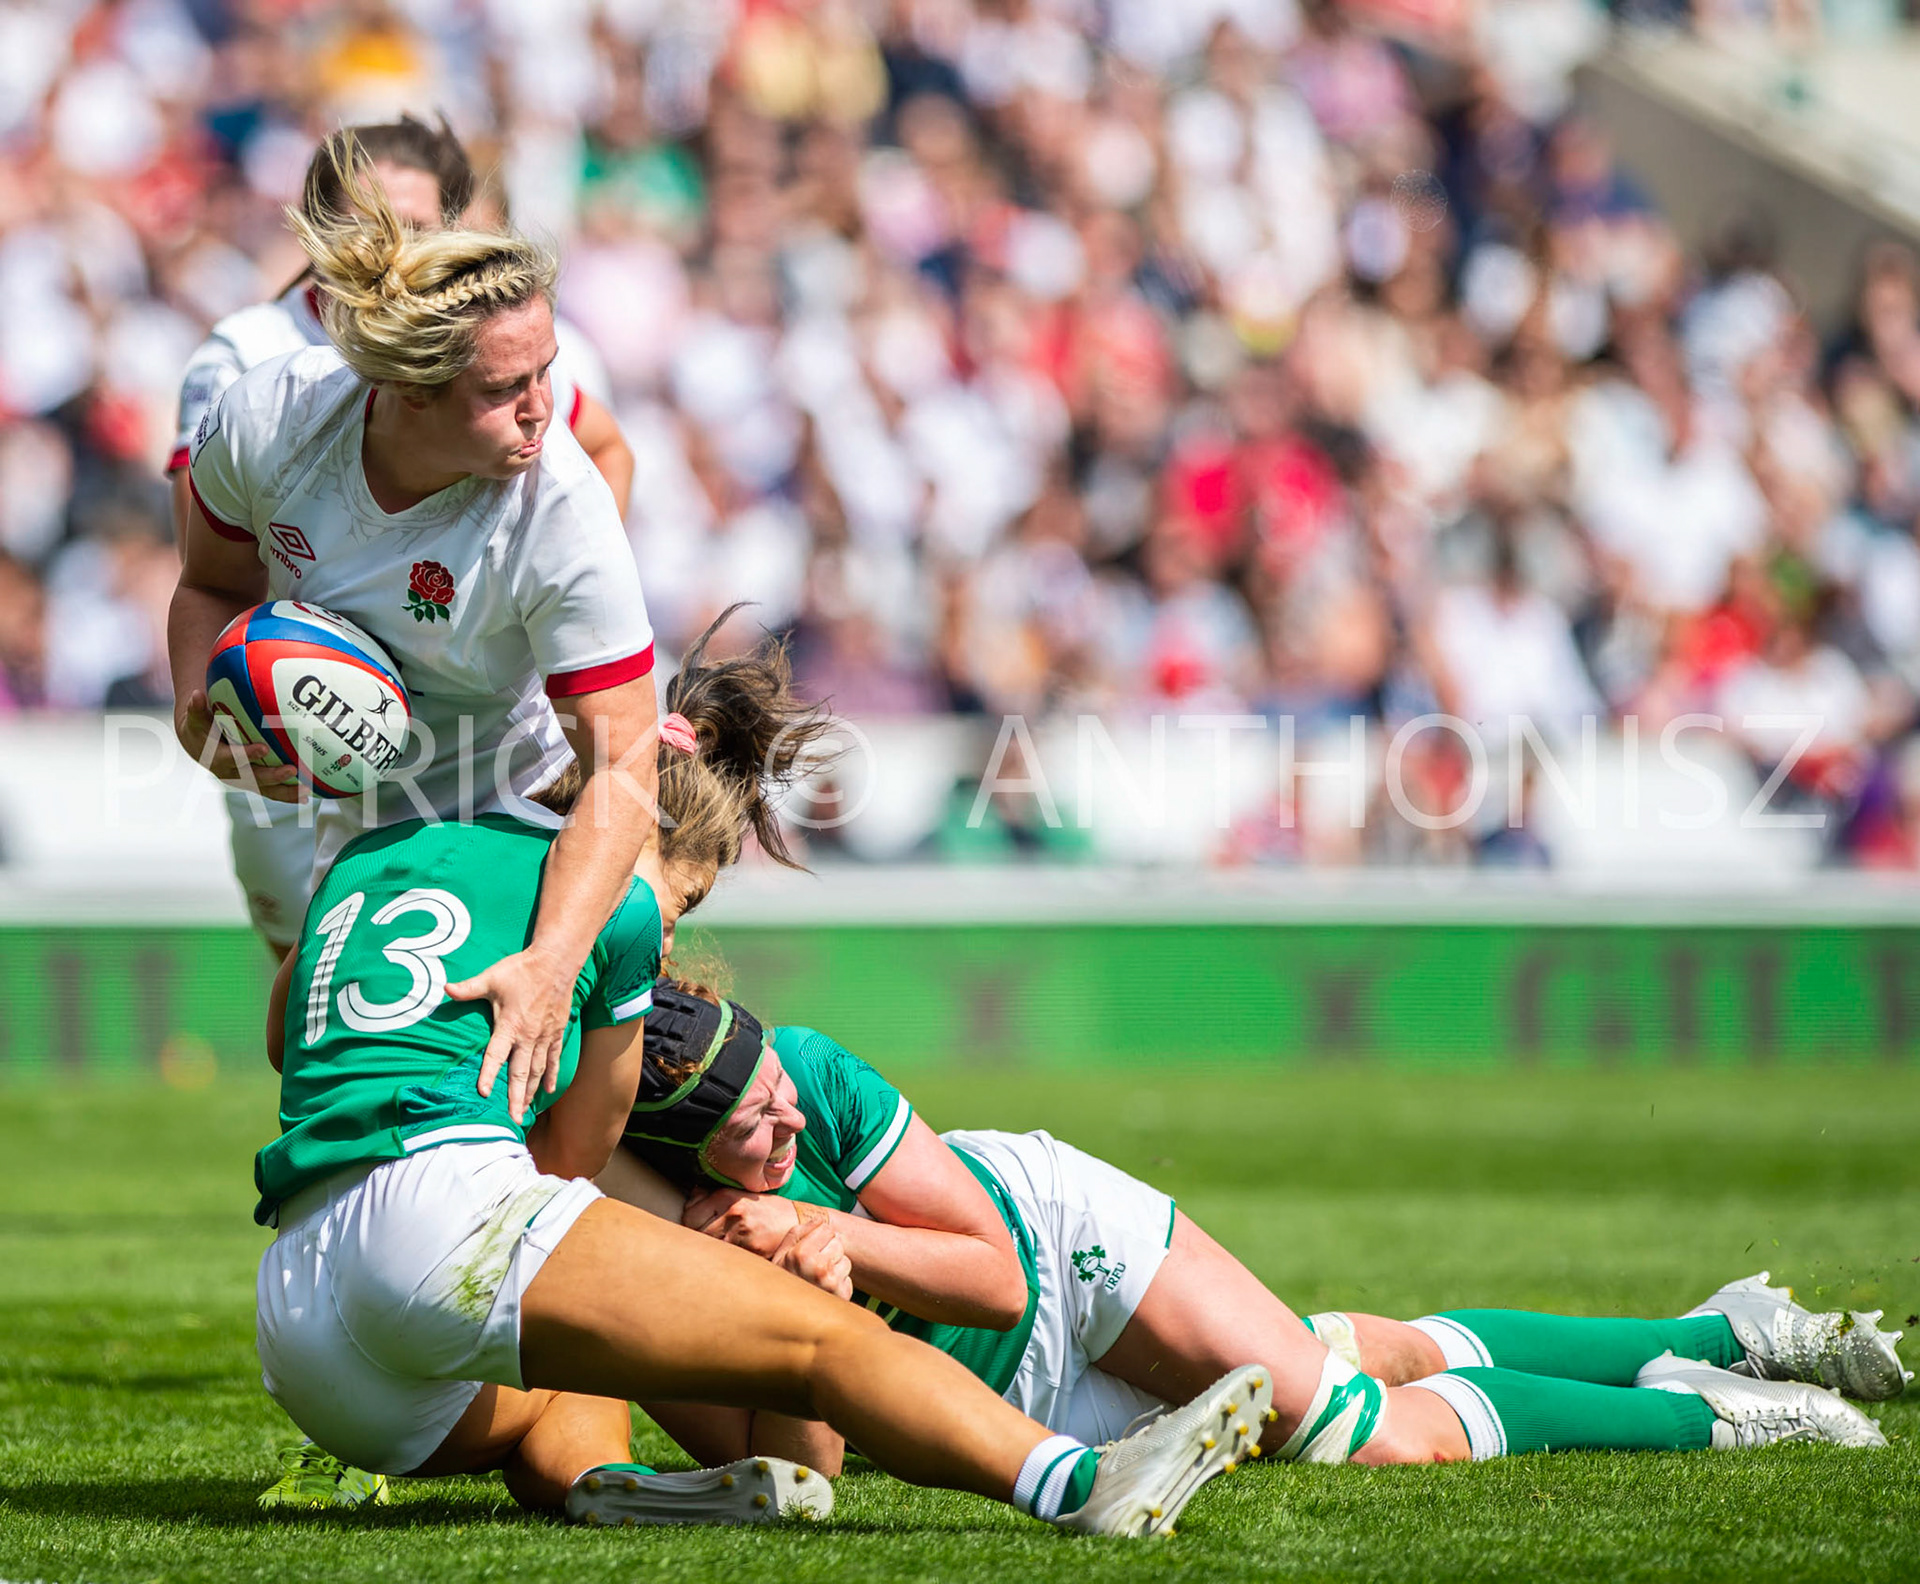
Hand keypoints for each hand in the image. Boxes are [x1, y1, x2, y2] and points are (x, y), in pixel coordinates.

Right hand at [175, 689, 301, 799]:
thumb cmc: (202, 727)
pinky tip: (307, 796)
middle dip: (272, 776)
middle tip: (292, 769)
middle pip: (252, 777)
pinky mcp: (253, 783)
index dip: (246, 755)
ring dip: (285, 792)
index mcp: (216, 757)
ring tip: (306, 791)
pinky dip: (287, 795)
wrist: (200, 745)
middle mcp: (230, 773)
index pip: (231, 758)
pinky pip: (271, 791)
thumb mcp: (196, 718)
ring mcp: (243, 780)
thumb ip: (196, 709)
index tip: (264, 748)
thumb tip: (196, 694)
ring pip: (265, 789)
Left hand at [447, 943, 578, 1120]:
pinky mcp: (556, 1033)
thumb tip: (444, 988)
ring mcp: (544, 1036)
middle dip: (515, 1097)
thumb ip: (469, 988)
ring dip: (530, 1092)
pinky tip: (548, 1091)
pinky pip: (553, 1059)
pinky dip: (551, 1076)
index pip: (496, 1055)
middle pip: (520, 1073)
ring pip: (537, 1071)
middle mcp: (528, 1036)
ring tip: (525, 1111)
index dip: (488, 1074)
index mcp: (509, 1025)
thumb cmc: (521, 970)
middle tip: (513, 1119)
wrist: (556, 962)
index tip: (482, 1093)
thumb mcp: (492, 977)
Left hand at [684, 1187, 804, 1258]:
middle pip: (695, 1232)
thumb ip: (716, 1196)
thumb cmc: (767, 1209)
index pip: (690, 1213)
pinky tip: (730, 1252)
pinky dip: (725, 1256)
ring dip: (710, 1246)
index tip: (695, 1221)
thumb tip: (692, 1197)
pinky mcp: (750, 1252)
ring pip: (709, 1246)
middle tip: (705, 1235)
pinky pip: (726, 1256)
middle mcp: (733, 1214)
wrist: (796, 1221)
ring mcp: (741, 1235)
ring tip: (717, 1244)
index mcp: (728, 1197)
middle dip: (696, 1234)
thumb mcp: (742, 1195)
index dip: (689, 1219)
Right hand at [771, 1217, 852, 1299]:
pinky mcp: (842, 1296)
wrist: (782, 1313)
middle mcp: (819, 1268)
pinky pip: (848, 1279)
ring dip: (834, 1267)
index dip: (818, 1237)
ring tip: (817, 1277)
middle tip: (812, 1264)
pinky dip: (839, 1282)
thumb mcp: (782, 1252)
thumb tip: (820, 1219)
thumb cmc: (782, 1279)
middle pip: (838, 1243)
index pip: (827, 1229)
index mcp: (802, 1254)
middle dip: (828, 1250)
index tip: (808, 1249)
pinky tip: (823, 1289)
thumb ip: (799, 1232)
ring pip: (845, 1261)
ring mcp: (832, 1284)